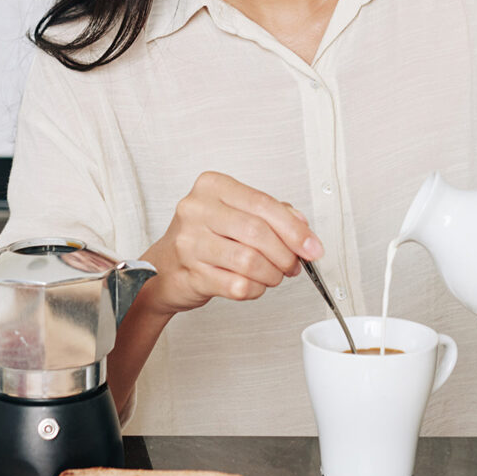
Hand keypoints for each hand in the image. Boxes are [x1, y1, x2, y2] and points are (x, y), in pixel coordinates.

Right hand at [139, 171, 323, 316]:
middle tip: (293, 264)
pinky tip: (254, 284)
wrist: (164, 268)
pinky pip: (237, 285)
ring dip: (272, 274)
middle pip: (257, 232)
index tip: (312, 246)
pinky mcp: (191, 274)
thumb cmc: (203, 238)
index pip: (263, 204)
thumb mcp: (235, 214)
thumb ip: (271, 214)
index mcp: (211, 186)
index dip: (294, 229)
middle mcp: (196, 210)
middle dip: (285, 254)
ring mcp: (190, 243)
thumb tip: (302, 229)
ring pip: (249, 261)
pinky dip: (255, 289)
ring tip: (274, 275)